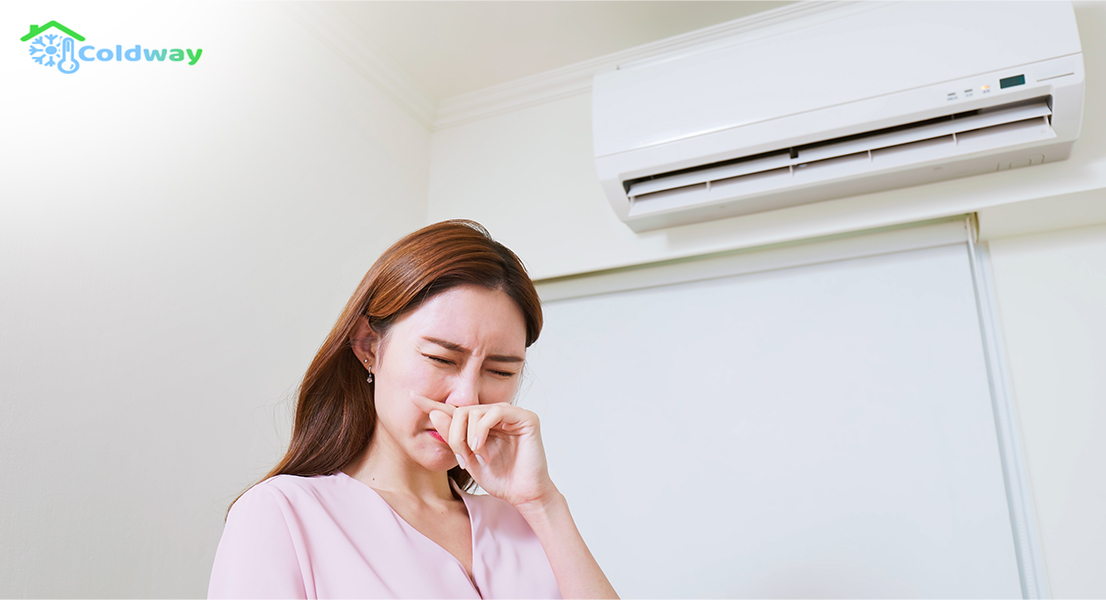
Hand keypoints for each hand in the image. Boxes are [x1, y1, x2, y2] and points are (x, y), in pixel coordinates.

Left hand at [410, 391, 557, 507]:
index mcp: (482, 423)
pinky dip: (482, 430)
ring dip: (467, 435)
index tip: (411, 396)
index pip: (455, 409)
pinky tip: (480, 448)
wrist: (522, 494)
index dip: (433, 404)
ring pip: (475, 410)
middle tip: (460, 457)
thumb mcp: (467, 458)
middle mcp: (496, 414)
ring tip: (474, 456)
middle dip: (454, 434)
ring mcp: (511, 414)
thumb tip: (434, 413)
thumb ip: (452, 437)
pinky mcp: (526, 417)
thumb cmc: (499, 478)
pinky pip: (495, 412)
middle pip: (461, 410)